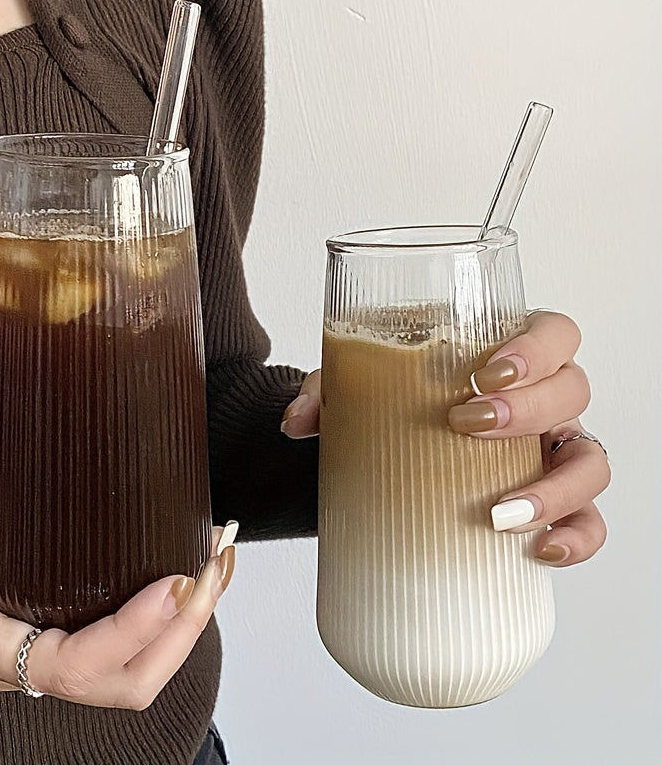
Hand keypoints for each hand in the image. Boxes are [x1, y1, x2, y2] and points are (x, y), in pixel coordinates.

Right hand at [0, 370, 234, 711]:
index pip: (65, 665)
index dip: (131, 632)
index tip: (174, 581)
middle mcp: (10, 663)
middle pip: (123, 686)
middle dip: (182, 631)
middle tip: (211, 561)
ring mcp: (28, 660)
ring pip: (126, 678)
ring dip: (181, 629)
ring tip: (212, 563)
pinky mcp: (35, 644)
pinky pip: (111, 652)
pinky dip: (158, 622)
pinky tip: (176, 576)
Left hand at [280, 311, 609, 567]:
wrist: (388, 452)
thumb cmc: (388, 403)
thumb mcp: (357, 388)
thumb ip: (326, 392)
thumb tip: (294, 423)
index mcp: (506, 354)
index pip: (553, 332)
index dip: (536, 347)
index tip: (486, 373)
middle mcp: (539, 400)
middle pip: (574, 390)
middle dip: (529, 409)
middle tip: (467, 425)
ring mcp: (548, 452)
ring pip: (591, 461)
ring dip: (557, 487)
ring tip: (499, 513)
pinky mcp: (545, 502)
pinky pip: (587, 519)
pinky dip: (577, 537)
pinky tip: (541, 552)